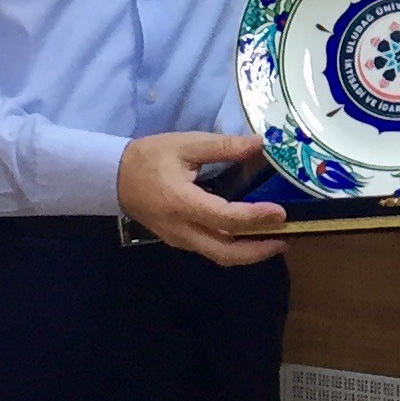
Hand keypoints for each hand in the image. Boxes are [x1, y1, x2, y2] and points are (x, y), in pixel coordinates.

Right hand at [117, 132, 292, 266]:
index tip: (281, 213)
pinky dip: (234, 248)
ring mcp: (179, 240)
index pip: (225, 218)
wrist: (113, 178)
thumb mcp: (186, 144)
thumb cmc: (149, 158)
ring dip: (249, 253)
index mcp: (182, 203)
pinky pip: (210, 250)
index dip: (256, 218)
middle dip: (258, 251)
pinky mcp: (179, 241)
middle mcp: (182, 229)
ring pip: (219, 256)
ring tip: (275, 240)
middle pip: (225, 253)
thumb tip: (259, 143)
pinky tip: (250, 236)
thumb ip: (223, 146)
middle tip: (286, 239)